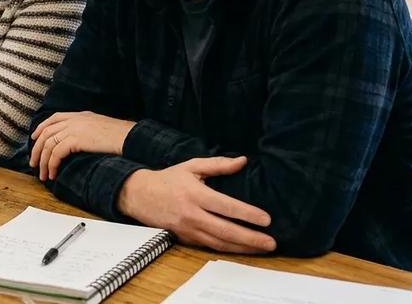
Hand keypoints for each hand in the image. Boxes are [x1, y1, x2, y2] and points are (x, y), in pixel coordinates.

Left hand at [29, 111, 135, 180]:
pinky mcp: (75, 139)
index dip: (41, 128)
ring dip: (43, 161)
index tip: (34, 138)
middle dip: (37, 149)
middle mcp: (74, 120)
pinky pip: (56, 153)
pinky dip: (52, 164)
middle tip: (34, 164)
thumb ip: (88, 129)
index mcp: (80, 115)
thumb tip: (80, 141)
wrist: (129, 138)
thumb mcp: (101, 127)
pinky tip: (53, 174)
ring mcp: (74, 128)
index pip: (54, 118)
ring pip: (48, 144)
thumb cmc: (120, 137)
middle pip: (46, 132)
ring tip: (44, 175)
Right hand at [119, 157, 275, 253]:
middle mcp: (192, 214)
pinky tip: (242, 249)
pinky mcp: (185, 238)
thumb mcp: (192, 166)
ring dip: (242, 248)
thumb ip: (218, 164)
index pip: (226, 206)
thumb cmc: (168, 179)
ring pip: (219, 243)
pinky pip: (209, 246)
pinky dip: (227, 249)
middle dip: (251, 238)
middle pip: (226, 230)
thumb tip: (242, 161)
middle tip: (271, 242)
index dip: (247, 214)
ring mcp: (188, 229)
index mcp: (195, 194)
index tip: (266, 219)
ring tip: (262, 248)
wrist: (139, 195)